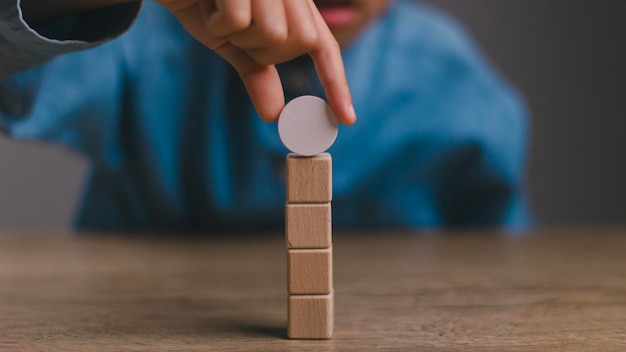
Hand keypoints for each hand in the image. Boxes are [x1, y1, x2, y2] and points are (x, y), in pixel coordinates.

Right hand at [158, 0, 355, 124]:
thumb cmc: (202, 3)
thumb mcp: (233, 43)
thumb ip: (257, 74)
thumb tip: (274, 114)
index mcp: (293, 5)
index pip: (324, 46)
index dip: (337, 83)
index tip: (347, 119)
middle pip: (300, 42)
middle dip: (264, 50)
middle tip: (236, 32)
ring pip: (272, 34)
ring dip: (238, 35)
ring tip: (218, 11)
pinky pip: (240, 20)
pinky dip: (217, 21)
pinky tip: (207, 4)